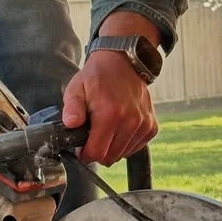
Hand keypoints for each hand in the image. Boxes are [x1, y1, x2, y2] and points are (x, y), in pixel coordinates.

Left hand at [61, 51, 157, 165]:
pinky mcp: (151, 126)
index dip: (85, 154)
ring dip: (112, 147)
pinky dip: (125, 143)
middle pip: (110, 157)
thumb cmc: (97, 77)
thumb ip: (71, 108)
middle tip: (92, 134)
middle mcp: (130, 121)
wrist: (123, 63)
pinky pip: (135, 148)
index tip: (82, 146)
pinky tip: (119, 127)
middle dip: (98, 150)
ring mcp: (143, 124)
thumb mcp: (76, 89)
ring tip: (106, 127)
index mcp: (110, 114)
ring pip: (122, 154)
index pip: (97, 153)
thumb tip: (70, 124)